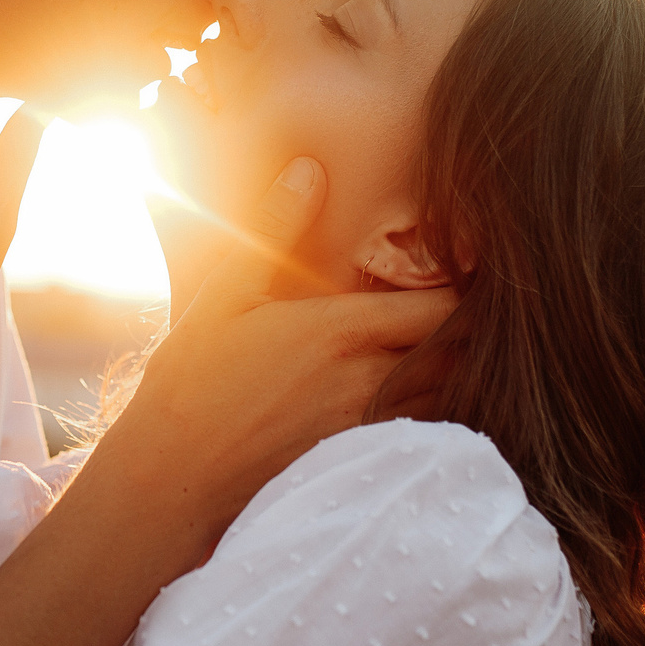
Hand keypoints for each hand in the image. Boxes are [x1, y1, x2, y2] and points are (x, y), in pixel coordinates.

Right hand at [75, 157, 455, 552]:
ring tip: (450, 348)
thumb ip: (273, 230)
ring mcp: (368, 427)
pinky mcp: (359, 459)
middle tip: (469, 307)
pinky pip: (422, 431)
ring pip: (448, 397)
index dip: (465, 290)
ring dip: (456, 372)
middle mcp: (367, 381)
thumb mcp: (225, 296)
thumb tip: (308, 169)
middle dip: (471, 331)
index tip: (465, 272)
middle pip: (460, 354)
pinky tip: (416, 395)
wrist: (173, 476)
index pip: (443, 308)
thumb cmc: (191, 383)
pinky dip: (433, 409)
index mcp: (340, 332)